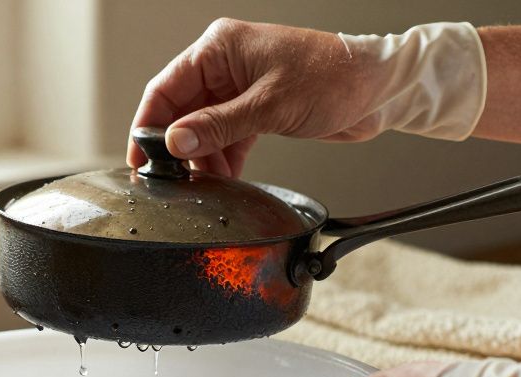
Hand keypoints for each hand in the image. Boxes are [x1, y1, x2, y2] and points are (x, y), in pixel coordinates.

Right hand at [127, 18, 381, 176]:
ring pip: (203, 129)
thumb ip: (217, 127)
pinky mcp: (257, 110)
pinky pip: (226, 137)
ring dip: (203, 158)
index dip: (148, 125)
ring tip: (206, 184)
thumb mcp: (268, 106)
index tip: (140, 158)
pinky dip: (223, 158)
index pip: (165, 88)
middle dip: (179, 147)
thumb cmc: (333, 78)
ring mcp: (240, 88)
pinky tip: (226, 178)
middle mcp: (225, 65)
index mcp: (220, 48)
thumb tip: (175, 143)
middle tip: (174, 180)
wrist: (380, 89)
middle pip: (181, 111)